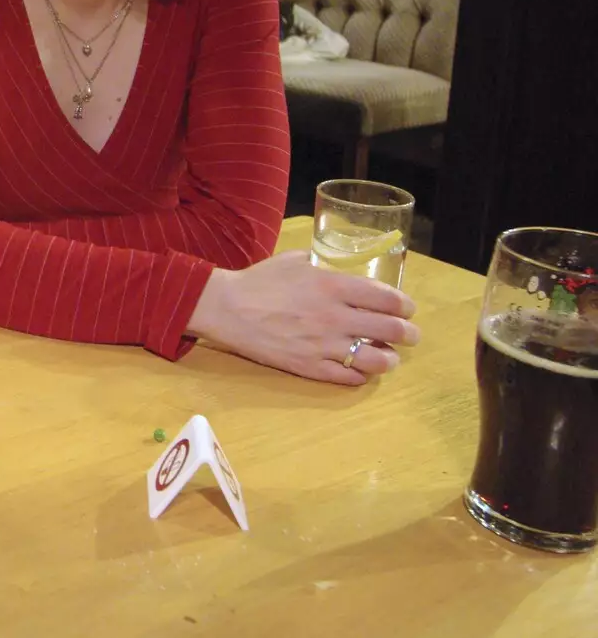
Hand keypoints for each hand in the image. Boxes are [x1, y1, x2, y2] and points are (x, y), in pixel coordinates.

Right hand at [186, 250, 419, 385]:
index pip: (388, 299)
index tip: (408, 309)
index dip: (406, 305)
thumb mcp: (295, 260)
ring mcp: (323, 346)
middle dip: (409, 334)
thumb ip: (324, 265)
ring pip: (377, 360)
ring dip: (390, 358)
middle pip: (392, 330)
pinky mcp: (310, 367)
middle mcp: (335, 317)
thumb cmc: (259, 281)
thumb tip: (343, 269)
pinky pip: (349, 377)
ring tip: (389, 356)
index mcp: (333, 286)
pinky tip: (361, 369)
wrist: (227, 308)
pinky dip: (362, 375)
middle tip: (410, 335)